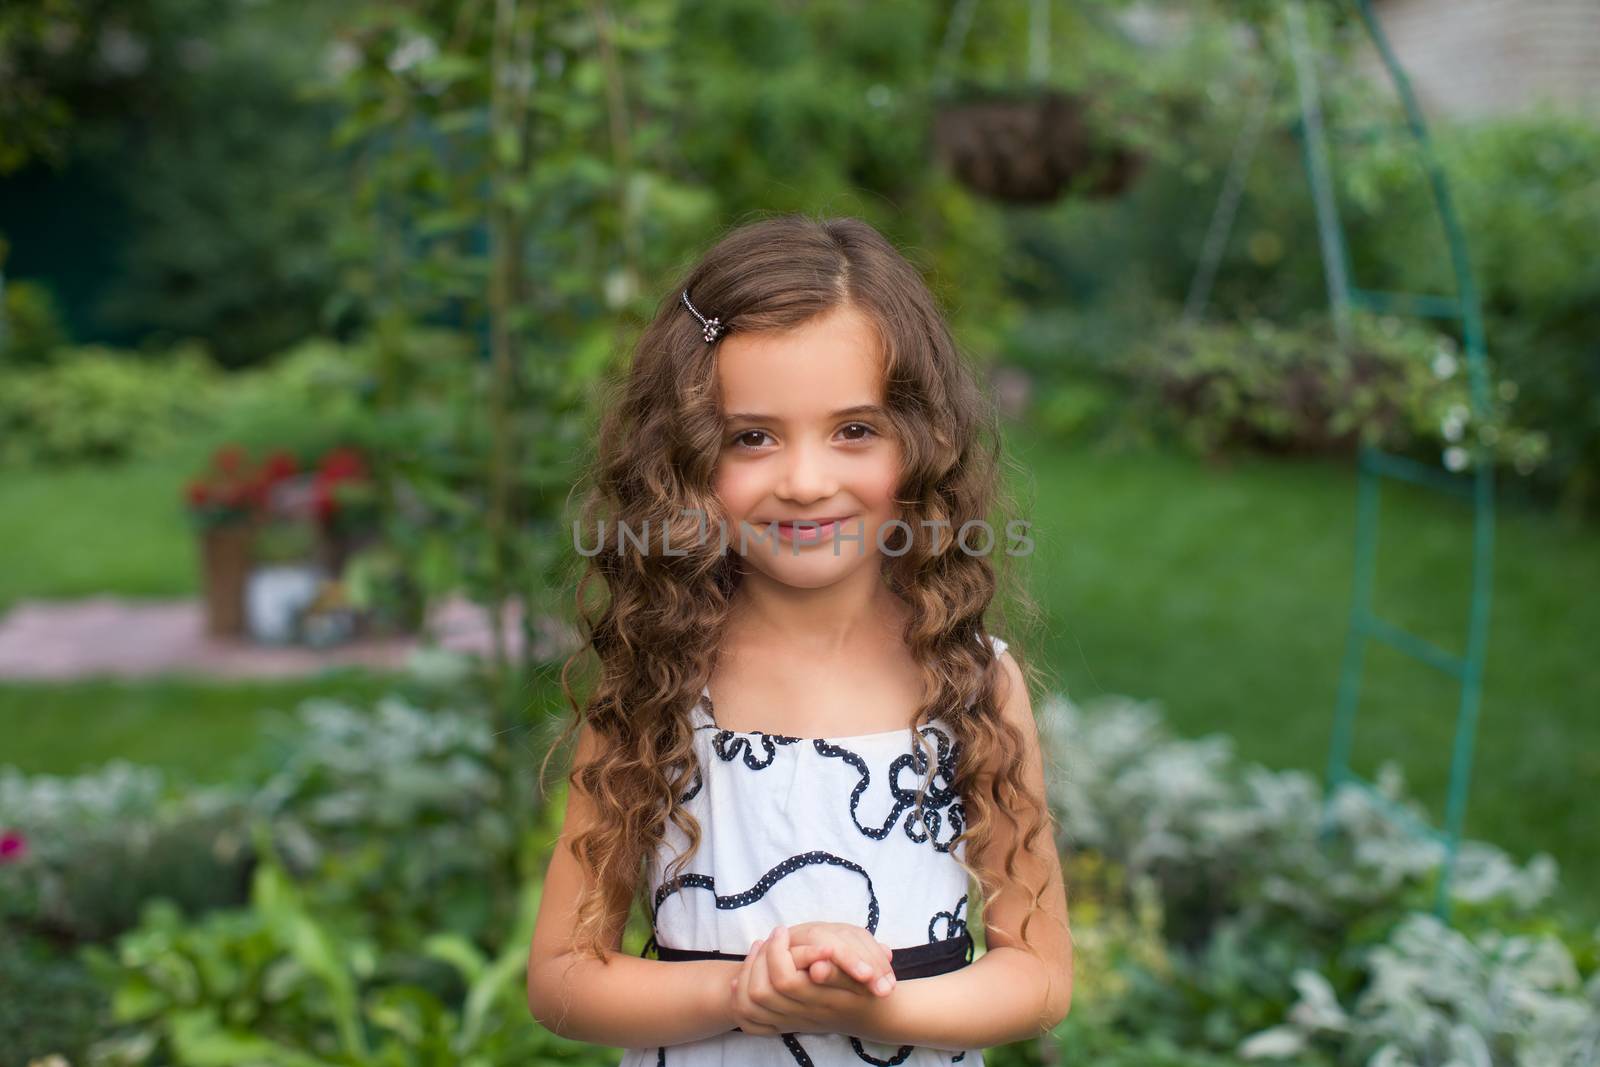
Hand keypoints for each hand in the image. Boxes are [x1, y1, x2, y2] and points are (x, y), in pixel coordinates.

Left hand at [727, 924, 887, 1036]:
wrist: (872, 1016)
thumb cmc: (869, 990)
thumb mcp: (864, 976)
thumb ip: (841, 970)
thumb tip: (818, 968)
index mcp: (820, 1000)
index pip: (784, 981)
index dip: (777, 952)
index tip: (782, 930)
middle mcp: (801, 1016)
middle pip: (761, 994)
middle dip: (758, 960)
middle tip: (766, 938)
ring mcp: (790, 1024)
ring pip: (750, 1007)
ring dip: (747, 975)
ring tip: (758, 949)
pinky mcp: (784, 1027)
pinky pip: (751, 1023)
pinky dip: (741, 1000)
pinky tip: (745, 977)